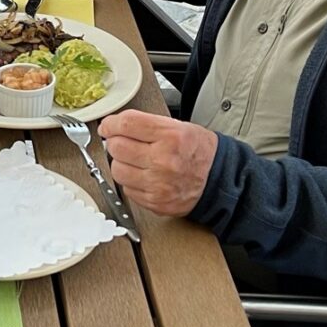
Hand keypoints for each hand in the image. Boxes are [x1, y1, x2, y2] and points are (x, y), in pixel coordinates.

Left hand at [98, 109, 218, 216]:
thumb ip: (145, 124)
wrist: (218, 179)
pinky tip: (144, 176)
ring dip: (121, 164)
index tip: (107, 126)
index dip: (111, 124)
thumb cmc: (198, 151)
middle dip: (116, 143)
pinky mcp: (155, 202)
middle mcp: (163, 160)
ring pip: (117, 170)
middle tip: (123, 142)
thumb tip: (114, 126)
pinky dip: (131, 182)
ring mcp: (158, 184)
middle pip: (117, 147)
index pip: (127, 124)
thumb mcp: (178, 126)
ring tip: (135, 161)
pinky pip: (127, 189)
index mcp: (170, 136)